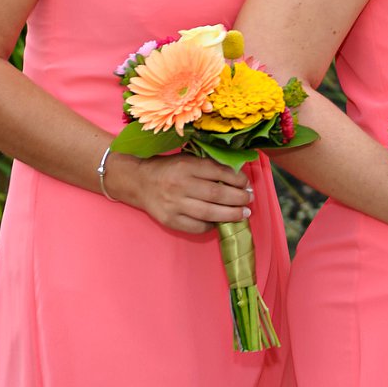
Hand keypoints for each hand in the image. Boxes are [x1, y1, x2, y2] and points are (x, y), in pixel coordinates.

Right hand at [107, 151, 251, 234]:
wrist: (138, 182)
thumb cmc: (168, 169)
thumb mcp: (187, 159)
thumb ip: (209, 167)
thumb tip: (238, 178)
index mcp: (186, 165)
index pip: (218, 172)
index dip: (237, 180)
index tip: (247, 184)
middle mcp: (180, 185)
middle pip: (216, 194)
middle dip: (238, 198)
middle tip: (249, 200)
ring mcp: (174, 204)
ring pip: (209, 212)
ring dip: (231, 214)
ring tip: (243, 214)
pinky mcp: (169, 220)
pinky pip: (196, 226)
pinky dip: (211, 225)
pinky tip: (220, 221)